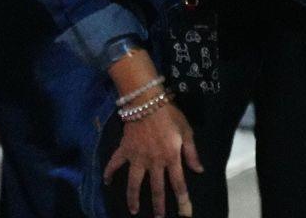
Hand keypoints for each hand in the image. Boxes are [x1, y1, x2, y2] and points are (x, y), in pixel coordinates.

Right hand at [104, 100, 201, 216]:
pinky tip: (106, 181)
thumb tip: (199, 171)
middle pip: (157, 189)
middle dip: (158, 206)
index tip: (185, 215)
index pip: (178, 184)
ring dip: (133, 198)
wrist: (146, 100)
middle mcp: (154, 162)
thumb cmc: (169, 114)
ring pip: (135, 183)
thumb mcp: (186, 131)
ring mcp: (137, 157)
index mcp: (171, 158)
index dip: (182, 201)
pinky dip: (109, 172)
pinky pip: (115, 163)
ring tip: (133, 210)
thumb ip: (192, 152)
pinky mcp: (125, 149)